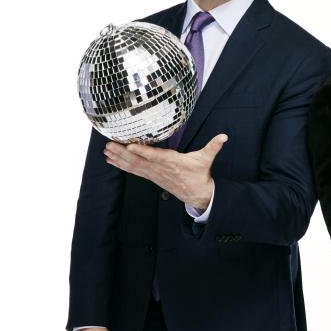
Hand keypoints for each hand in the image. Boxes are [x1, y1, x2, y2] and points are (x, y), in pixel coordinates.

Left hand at [104, 134, 227, 209]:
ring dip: (119, 159)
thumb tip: (224, 136)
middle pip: (139, 161)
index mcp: (172, 162)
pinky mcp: (151, 176)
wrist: (196, 194)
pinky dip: (122, 166)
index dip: (142, 151)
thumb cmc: (199, 174)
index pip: (155, 156)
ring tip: (106, 152)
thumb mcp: (206, 159)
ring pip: (134, 166)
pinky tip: (112, 161)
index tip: (129, 146)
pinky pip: (134, 171)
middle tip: (109, 145)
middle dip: (122, 153)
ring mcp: (154, 174)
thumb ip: (213, 146)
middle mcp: (160, 169)